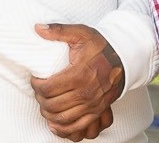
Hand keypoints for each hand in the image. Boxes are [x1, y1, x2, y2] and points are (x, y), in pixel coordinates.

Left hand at [31, 23, 123, 140]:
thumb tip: (37, 28)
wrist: (123, 58)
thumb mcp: (80, 34)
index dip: (36, 85)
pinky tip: (53, 123)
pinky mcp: (97, 111)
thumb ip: (58, 31)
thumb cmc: (100, 46)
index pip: (48, 88)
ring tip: (44, 103)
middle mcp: (86, 92)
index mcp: (79, 74)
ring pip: (61, 118)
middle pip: (52, 104)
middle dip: (40, 99)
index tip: (35, 79)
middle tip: (39, 91)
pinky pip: (76, 127)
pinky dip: (63, 129)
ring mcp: (92, 104)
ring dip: (48, 113)